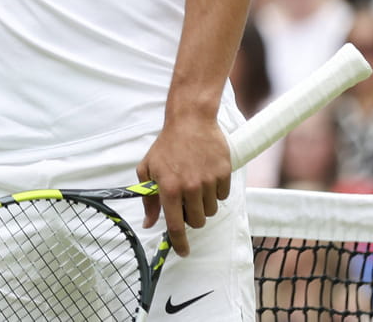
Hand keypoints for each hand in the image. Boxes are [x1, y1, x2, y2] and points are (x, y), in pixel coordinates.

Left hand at [136, 112, 230, 256]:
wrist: (191, 120)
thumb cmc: (167, 145)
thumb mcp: (148, 169)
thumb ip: (148, 198)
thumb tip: (149, 223)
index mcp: (169, 188)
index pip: (176, 226)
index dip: (179, 244)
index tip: (183, 252)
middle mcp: (190, 187)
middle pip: (197, 221)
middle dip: (191, 217)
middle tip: (186, 202)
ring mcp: (208, 181)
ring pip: (211, 210)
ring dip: (203, 204)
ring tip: (196, 185)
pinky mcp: (224, 173)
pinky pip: (223, 196)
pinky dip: (216, 192)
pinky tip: (207, 176)